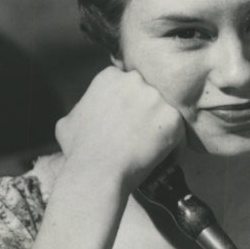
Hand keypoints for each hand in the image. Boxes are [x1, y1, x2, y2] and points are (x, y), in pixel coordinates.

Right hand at [55, 66, 184, 191]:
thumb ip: (83, 108)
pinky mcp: (173, 119)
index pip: (129, 86)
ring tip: (151, 151)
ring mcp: (156, 99)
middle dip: (147, 113)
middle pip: (149, 95)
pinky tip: (163, 160)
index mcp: (111, 76)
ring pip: (165, 113)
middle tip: (141, 137)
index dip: (129, 106)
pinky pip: (180, 133)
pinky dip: (175, 148)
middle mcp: (135, 81)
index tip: (128, 123)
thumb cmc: (80, 151)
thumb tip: (84, 110)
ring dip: (162, 129)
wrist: (97, 172)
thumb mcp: (69, 120)